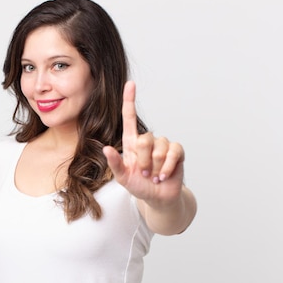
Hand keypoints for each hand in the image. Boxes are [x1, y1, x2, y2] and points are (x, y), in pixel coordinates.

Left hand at [103, 81, 185, 206]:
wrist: (158, 198)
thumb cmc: (139, 186)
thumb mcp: (123, 178)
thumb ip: (115, 164)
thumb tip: (105, 149)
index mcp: (132, 143)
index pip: (130, 118)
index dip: (130, 101)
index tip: (131, 84)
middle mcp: (148, 141)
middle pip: (145, 139)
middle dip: (144, 161)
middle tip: (145, 174)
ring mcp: (163, 145)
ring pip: (159, 148)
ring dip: (156, 167)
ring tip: (154, 176)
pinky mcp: (177, 152)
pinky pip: (173, 153)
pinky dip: (167, 167)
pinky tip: (164, 176)